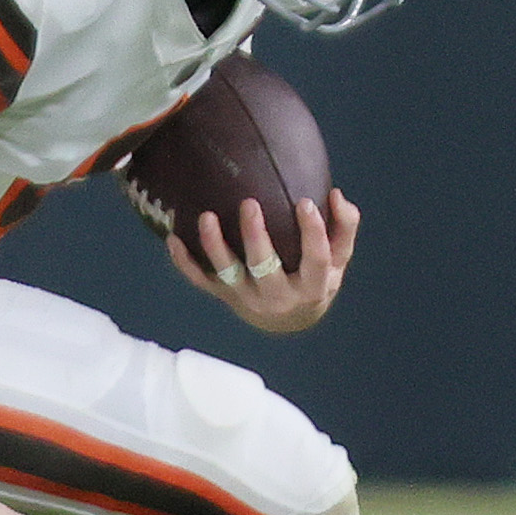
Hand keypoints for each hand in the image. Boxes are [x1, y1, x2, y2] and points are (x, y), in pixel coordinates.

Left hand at [167, 190, 358, 333]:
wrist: (289, 319)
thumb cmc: (315, 277)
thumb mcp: (338, 260)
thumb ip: (343, 228)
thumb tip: (335, 195)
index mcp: (311, 286)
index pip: (315, 259)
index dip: (312, 232)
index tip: (305, 202)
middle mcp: (277, 296)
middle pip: (264, 268)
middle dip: (255, 237)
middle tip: (249, 203)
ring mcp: (247, 298)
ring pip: (227, 274)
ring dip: (214, 246)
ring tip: (206, 217)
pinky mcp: (224, 296)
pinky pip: (200, 281)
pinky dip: (184, 263)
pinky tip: (172, 238)